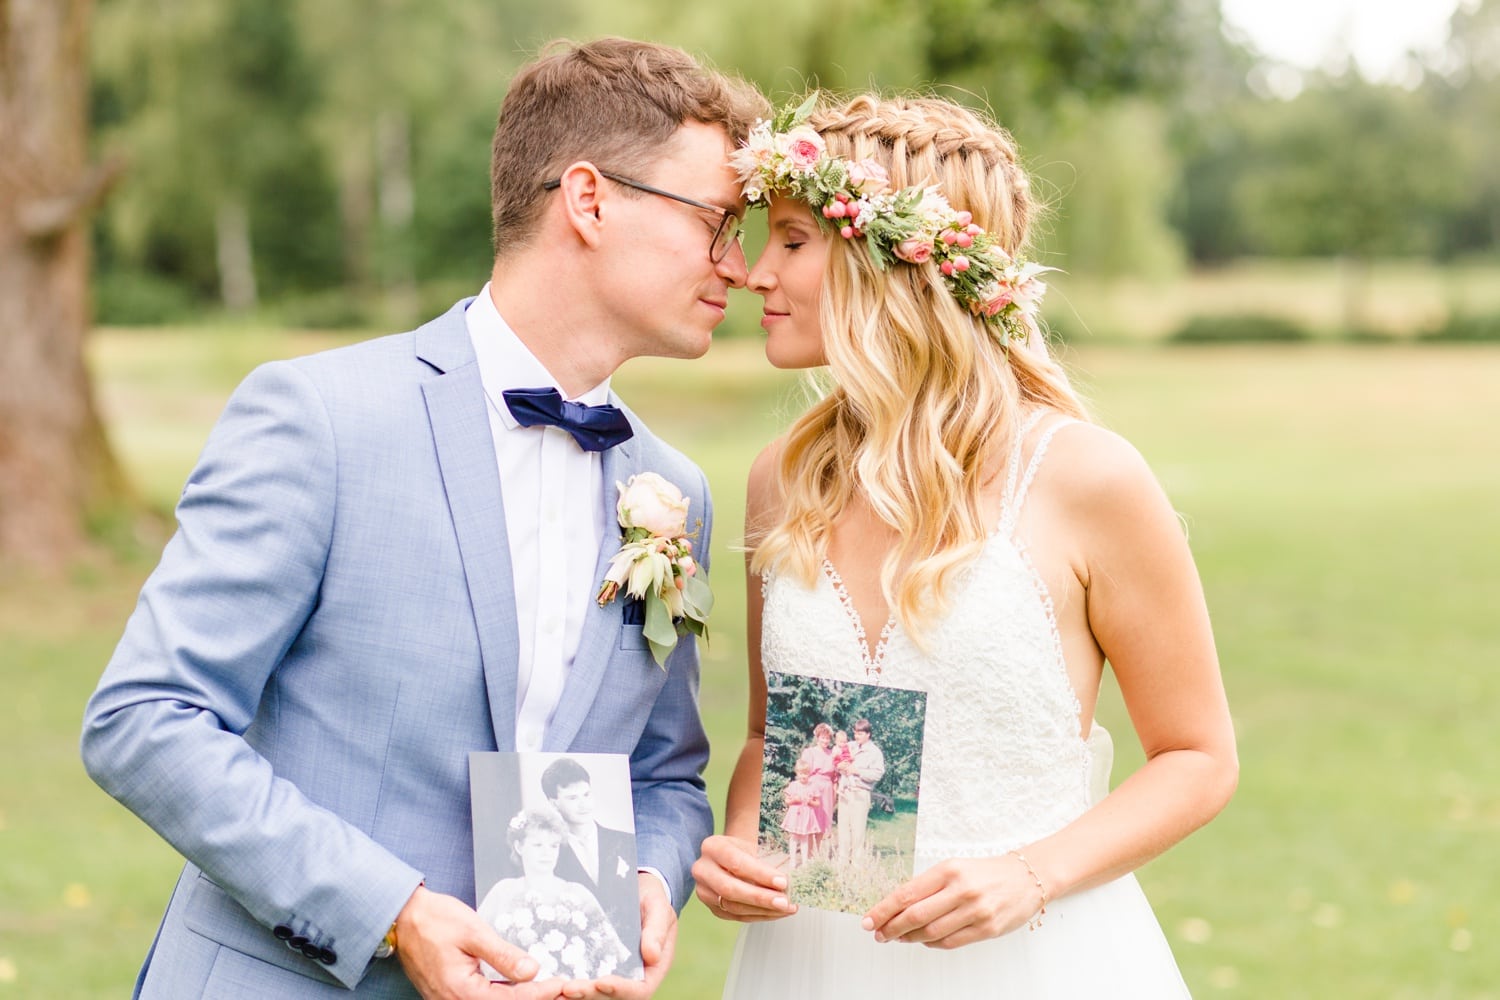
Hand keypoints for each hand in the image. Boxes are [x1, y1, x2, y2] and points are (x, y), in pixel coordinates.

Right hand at [393, 885, 564, 998]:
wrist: (402, 917)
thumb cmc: (433, 920)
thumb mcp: (473, 932)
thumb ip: (503, 955)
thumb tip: (532, 971)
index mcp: (460, 991)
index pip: (510, 999)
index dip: (539, 993)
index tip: (560, 985)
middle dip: (532, 998)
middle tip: (559, 990)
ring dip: (519, 996)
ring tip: (545, 988)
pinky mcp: (449, 994)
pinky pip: (481, 998)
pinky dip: (503, 993)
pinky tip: (519, 986)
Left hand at [555, 874, 675, 998]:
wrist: (638, 888)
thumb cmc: (652, 898)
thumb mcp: (658, 907)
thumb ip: (656, 930)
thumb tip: (652, 956)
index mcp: (653, 968)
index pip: (640, 989)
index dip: (620, 989)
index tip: (601, 981)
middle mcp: (633, 976)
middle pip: (612, 996)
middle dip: (590, 994)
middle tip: (568, 989)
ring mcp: (614, 971)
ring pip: (595, 992)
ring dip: (577, 994)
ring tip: (556, 989)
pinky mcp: (596, 964)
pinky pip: (584, 977)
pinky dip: (569, 981)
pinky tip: (551, 978)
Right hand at [691, 834, 795, 922]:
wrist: (731, 855)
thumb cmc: (746, 848)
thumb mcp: (754, 845)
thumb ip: (769, 859)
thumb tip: (793, 878)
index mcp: (712, 847)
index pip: (736, 863)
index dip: (760, 874)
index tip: (783, 881)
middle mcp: (703, 870)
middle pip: (730, 889)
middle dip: (761, 897)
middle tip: (784, 902)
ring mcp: (705, 891)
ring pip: (733, 906)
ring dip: (763, 910)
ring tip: (786, 908)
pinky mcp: (713, 908)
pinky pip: (737, 916)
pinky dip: (760, 915)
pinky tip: (776, 912)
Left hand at [861, 855, 1042, 949]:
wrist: (1027, 877)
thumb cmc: (986, 872)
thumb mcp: (955, 869)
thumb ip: (928, 886)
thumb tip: (897, 907)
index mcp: (948, 870)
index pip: (907, 893)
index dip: (883, 910)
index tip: (868, 920)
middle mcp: (961, 889)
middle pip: (915, 915)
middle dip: (891, 928)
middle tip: (878, 934)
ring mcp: (975, 910)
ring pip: (931, 932)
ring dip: (909, 938)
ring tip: (899, 938)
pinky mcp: (987, 928)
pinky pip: (950, 942)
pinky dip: (932, 943)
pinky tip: (924, 940)